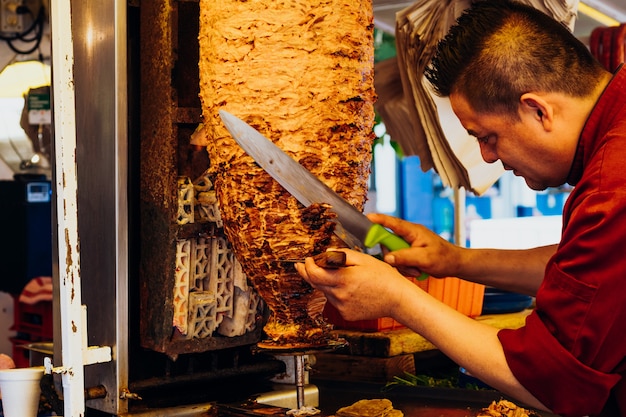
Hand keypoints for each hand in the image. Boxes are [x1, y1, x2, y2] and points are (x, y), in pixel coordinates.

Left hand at [296, 249, 414, 321]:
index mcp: (343, 280)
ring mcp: (343, 307)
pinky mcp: (346, 315)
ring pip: (326, 292)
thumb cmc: (383, 277)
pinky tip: (351, 289)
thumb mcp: (364, 259)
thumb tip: (325, 253)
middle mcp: (340, 295)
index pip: (314, 274)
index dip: (307, 266)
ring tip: (342, 276)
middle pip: (315, 284)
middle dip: (308, 273)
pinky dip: (336, 293)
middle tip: (302, 265)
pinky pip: (335, 301)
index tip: (308, 259)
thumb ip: (342, 255)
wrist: (397, 299)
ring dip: (326, 283)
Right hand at [367, 213, 462, 277]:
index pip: (392, 223)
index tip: (367, 218)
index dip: (379, 220)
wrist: (455, 265)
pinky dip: (406, 268)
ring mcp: (409, 245)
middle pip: (389, 243)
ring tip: (417, 269)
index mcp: (413, 231)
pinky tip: (417, 270)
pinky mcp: (409, 253)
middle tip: (406, 264)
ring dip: (402, 265)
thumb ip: (404, 257)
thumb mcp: (424, 258)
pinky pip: (399, 261)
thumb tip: (387, 257)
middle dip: (394, 256)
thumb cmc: (444, 258)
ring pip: (393, 255)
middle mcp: (409, 236)